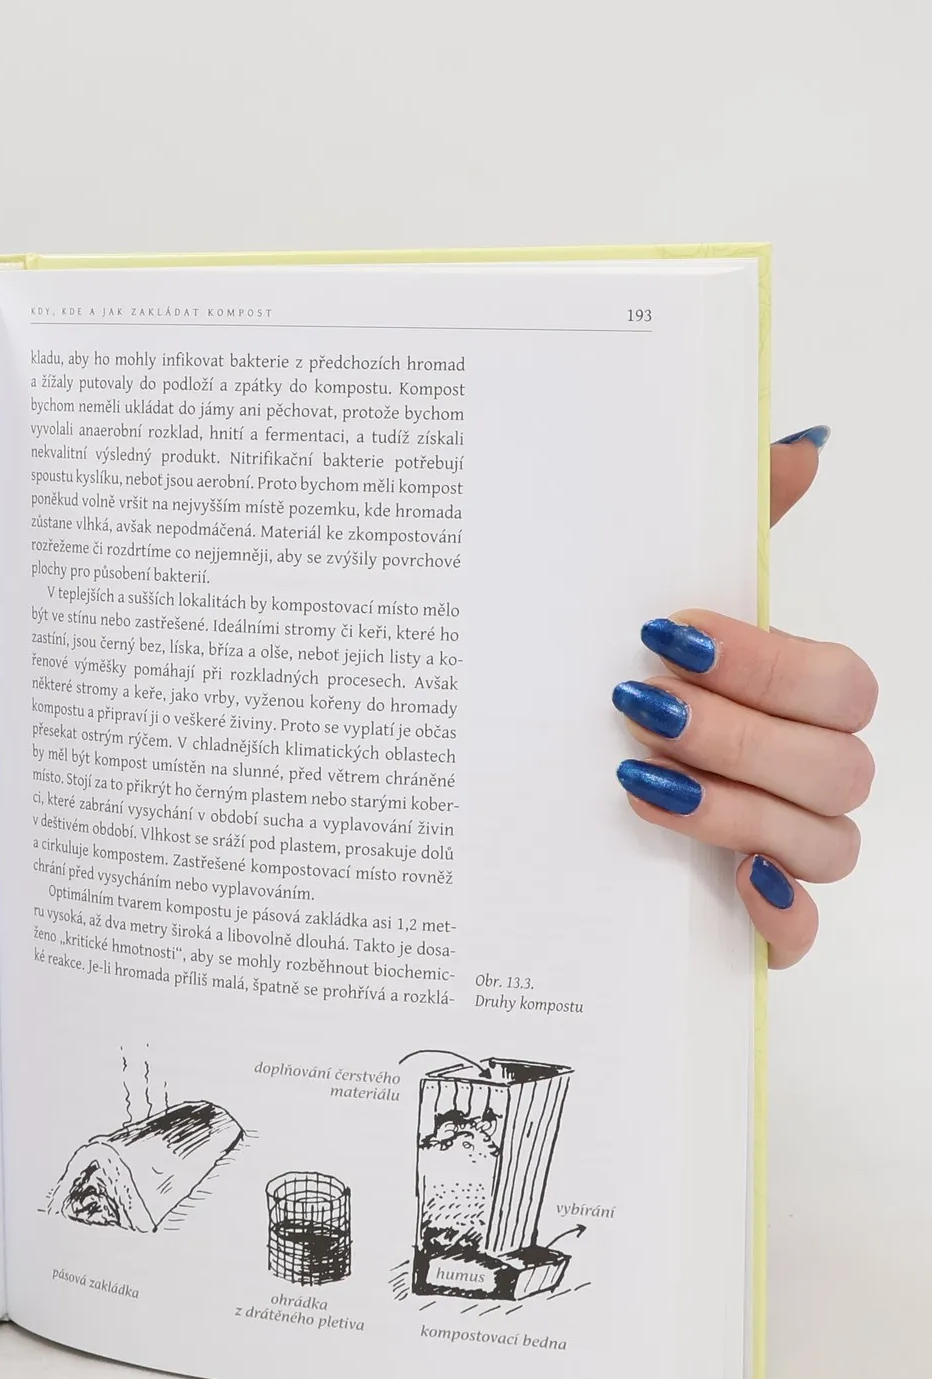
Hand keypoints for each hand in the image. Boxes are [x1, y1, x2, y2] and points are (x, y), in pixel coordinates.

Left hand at [613, 429, 874, 967]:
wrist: (538, 792)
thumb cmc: (625, 691)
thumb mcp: (659, 610)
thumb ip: (735, 530)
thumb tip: (800, 444)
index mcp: (798, 703)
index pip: (839, 684)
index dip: (765, 661)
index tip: (665, 636)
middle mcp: (809, 778)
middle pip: (838, 762)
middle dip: (738, 732)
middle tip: (640, 710)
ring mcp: (789, 852)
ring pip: (825, 841)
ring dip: (734, 807)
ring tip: (637, 780)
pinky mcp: (758, 922)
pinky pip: (806, 934)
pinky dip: (782, 916)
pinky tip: (735, 883)